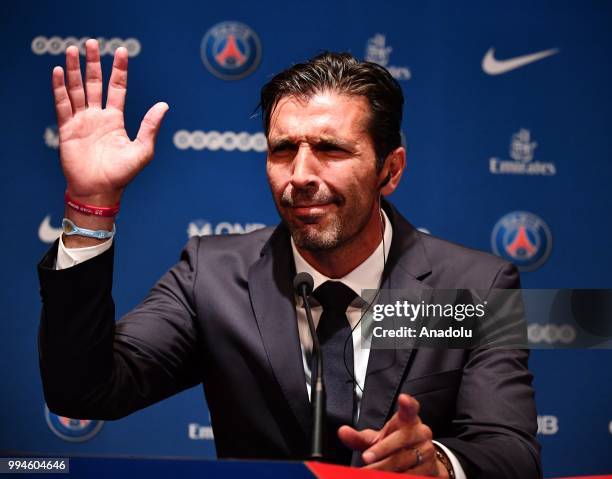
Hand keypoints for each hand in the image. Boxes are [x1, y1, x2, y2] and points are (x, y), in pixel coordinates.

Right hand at [52, 39, 168, 204]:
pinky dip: (60, 88)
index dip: (119, 70)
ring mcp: (81, 122)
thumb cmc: (122, 174)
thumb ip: (150, 126)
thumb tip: (164, 105)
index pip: (117, 88)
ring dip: (75, 70)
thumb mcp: (143, 150)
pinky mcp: (67, 129)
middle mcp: (98, 117)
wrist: (99, 191)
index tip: (121, 51)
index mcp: (115, 120)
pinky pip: (62, 105)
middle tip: (92, 43)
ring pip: (76, 90)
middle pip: (93, 83)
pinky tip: (60, 72)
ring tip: (74, 50)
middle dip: (93, 64)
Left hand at [338, 394, 445, 476]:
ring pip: (403, 461)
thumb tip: (342, 432)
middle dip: (381, 450)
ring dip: (384, 469)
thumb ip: (360, 437)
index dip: (407, 403)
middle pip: (400, 441)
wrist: (423, 462)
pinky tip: (384, 477)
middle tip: (365, 458)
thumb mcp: (378, 439)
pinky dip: (395, 477)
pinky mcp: (431, 469)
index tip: (403, 398)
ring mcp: (427, 451)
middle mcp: (421, 433)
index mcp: (408, 420)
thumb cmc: (396, 445)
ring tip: (369, 472)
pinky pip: (411, 475)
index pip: (410, 408)